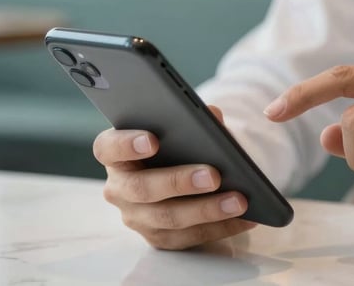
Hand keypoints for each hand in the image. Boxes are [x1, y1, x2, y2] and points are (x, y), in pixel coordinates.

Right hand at [93, 106, 255, 249]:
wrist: (183, 173)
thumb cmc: (178, 144)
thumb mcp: (184, 127)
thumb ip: (194, 118)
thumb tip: (213, 115)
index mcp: (116, 154)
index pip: (108, 148)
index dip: (126, 145)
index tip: (153, 140)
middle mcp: (119, 188)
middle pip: (141, 188)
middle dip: (179, 181)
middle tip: (213, 175)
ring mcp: (136, 217)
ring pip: (168, 218)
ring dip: (207, 209)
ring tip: (240, 200)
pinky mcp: (158, 238)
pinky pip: (188, 237)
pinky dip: (220, 227)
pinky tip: (245, 218)